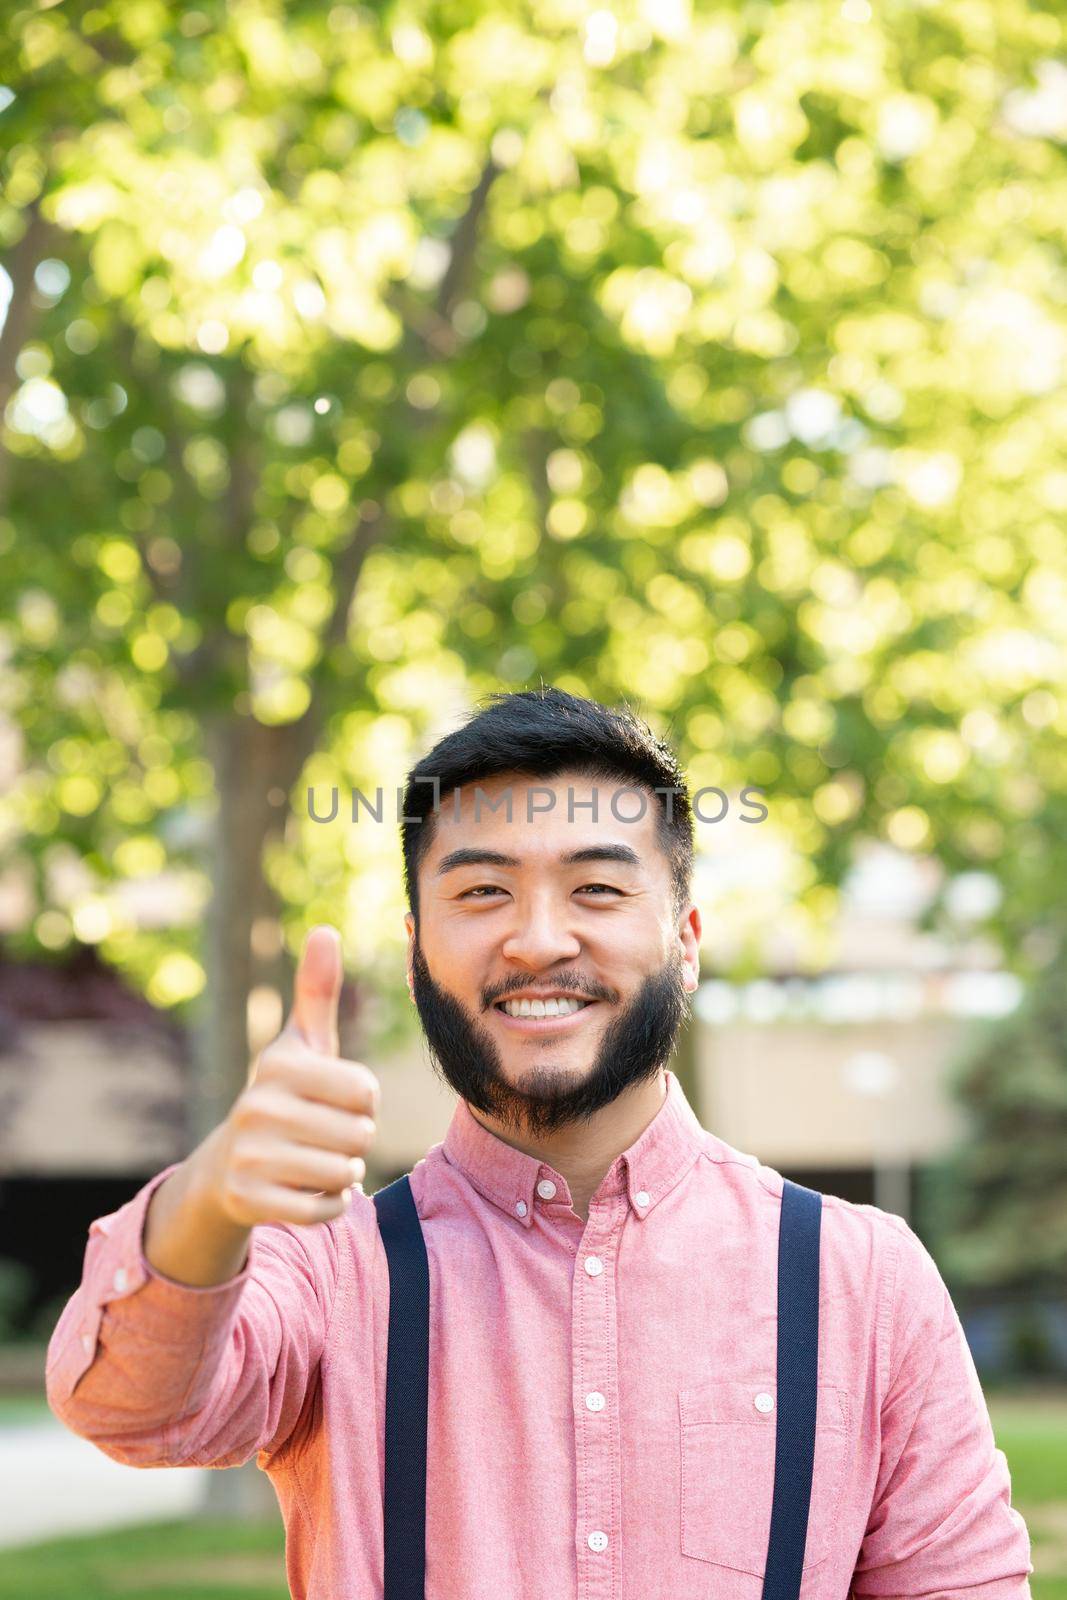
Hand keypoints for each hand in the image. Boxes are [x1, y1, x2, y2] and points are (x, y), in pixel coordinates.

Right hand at [204, 925, 379, 1227]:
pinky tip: (310, 1190)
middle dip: (354, 1141)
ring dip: (343, 1174)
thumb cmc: (282, 1096)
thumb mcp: (300, 1044)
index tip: (334, 1102)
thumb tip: (325, 929)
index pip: (365, 1091)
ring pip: (344, 1173)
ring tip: (316, 1161)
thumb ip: (316, 991)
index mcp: (278, 1064)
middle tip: (324, 1136)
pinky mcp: (248, 1200)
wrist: (226, 1167)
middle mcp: (257, 1106)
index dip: (364, 1102)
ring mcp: (249, 1155)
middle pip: (360, 1134)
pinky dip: (331, 1205)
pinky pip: (324, 1209)